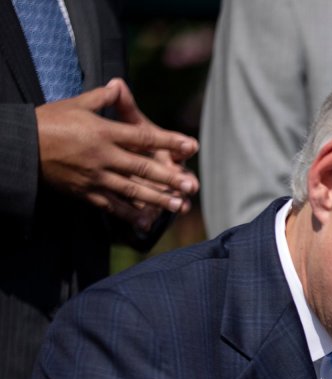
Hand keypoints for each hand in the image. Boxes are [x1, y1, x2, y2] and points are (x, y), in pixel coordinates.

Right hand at [35, 78, 198, 229]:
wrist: (21, 145)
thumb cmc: (49, 121)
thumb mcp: (76, 104)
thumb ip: (103, 99)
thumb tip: (119, 85)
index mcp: (103, 131)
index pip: (144, 136)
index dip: (170, 141)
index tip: (192, 146)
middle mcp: (103, 155)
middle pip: (143, 167)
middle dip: (170, 178)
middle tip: (192, 185)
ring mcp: (95, 176)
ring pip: (132, 190)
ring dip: (157, 199)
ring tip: (179, 206)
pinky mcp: (85, 192)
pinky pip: (111, 205)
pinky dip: (129, 214)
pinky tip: (146, 221)